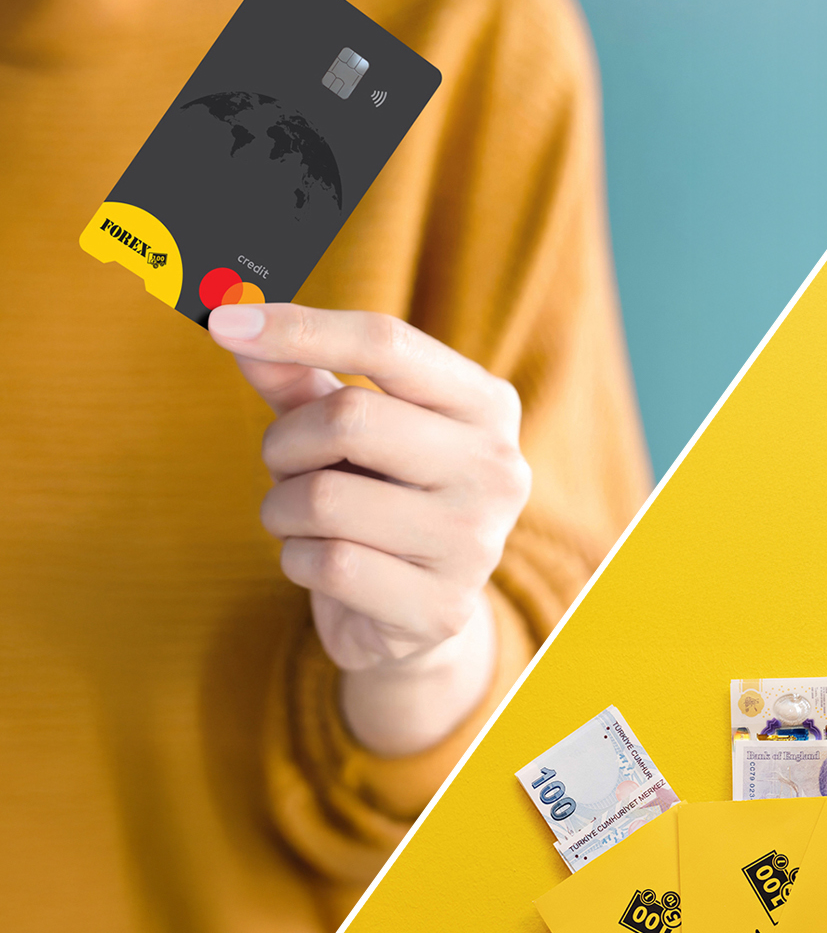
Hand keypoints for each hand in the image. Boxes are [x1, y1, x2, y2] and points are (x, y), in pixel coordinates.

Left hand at [209, 303, 530, 756]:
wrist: (414, 619)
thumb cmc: (378, 501)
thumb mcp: (343, 432)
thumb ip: (298, 377)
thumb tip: (233, 313)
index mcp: (485, 405)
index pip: (387, 342)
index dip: (298, 327)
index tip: (223, 321)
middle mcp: (497, 469)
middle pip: (350, 418)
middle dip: (286, 442)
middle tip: (282, 464)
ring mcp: (476, 543)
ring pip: (326, 499)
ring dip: (283, 509)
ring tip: (302, 522)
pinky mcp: (441, 608)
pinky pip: (330, 565)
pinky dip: (297, 561)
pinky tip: (320, 566)